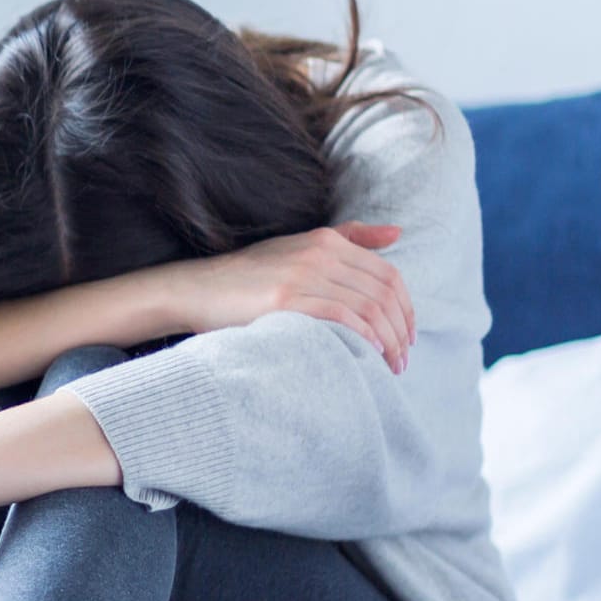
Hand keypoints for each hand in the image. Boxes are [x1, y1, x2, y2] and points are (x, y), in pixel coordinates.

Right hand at [164, 222, 416, 372]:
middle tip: (402, 360)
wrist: (195, 289)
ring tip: (389, 367)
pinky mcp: (285, 299)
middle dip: (400, 331)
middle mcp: (319, 253)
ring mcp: (302, 275)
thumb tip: (397, 233)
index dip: (406, 310)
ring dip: (387, 342)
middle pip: (383, 294)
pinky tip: (366, 357)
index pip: (388, 274)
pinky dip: (363, 339)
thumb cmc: (247, 277)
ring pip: (368, 308)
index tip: (406, 337)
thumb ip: (349, 238)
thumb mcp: (297, 248)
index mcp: (326, 240)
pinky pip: (341, 318)